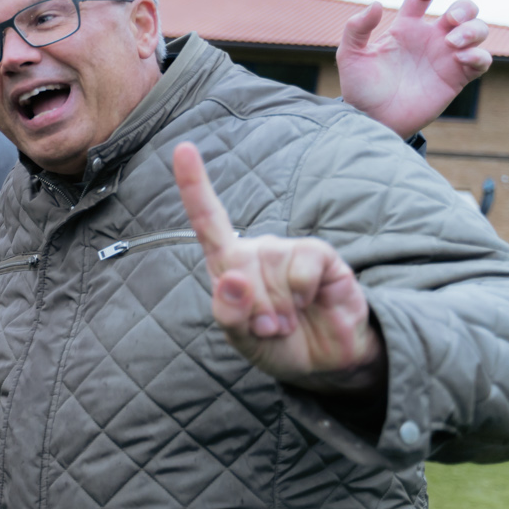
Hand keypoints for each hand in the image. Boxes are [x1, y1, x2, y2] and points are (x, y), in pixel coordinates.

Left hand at [173, 142, 384, 390]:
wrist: (325, 359)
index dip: (194, 184)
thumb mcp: (241, 337)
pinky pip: (302, 269)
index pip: (207, 220)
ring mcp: (288, 250)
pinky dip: (301, 294)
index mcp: (229, 263)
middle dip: (251, 308)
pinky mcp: (319, 255)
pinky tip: (310, 303)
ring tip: (289, 319)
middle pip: (236, 266)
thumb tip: (231, 278)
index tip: (183, 149)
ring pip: (269, 271)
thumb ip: (229, 312)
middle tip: (269, 326)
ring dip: (278, 308)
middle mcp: (257, 250)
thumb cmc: (275, 342)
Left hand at [336, 0, 489, 139]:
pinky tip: (461, 58)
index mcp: (406, 27)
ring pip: (478, 30)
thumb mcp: (350, 55)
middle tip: (451, 21)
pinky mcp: (457, 77)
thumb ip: (357, 28)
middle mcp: (430, 38)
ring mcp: (446, 56)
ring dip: (473, 29)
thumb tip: (378, 4)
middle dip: (464, 8)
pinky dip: (479, 55)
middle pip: (463, 9)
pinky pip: (482, 60)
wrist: (371, 119)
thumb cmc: (360, 88)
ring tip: (453, 42)